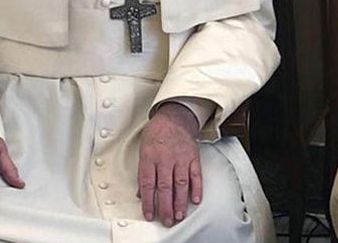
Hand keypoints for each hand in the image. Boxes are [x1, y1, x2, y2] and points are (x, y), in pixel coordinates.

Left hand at [138, 102, 201, 226]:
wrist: (173, 118)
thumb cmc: (156, 135)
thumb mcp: (143, 151)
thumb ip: (143, 173)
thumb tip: (140, 194)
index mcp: (150, 158)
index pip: (148, 184)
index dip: (148, 202)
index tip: (150, 214)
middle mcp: (165, 159)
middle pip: (165, 187)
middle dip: (165, 207)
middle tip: (167, 220)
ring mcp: (180, 158)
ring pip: (180, 184)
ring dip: (180, 202)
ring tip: (180, 215)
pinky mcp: (193, 157)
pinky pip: (196, 175)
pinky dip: (197, 188)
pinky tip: (195, 200)